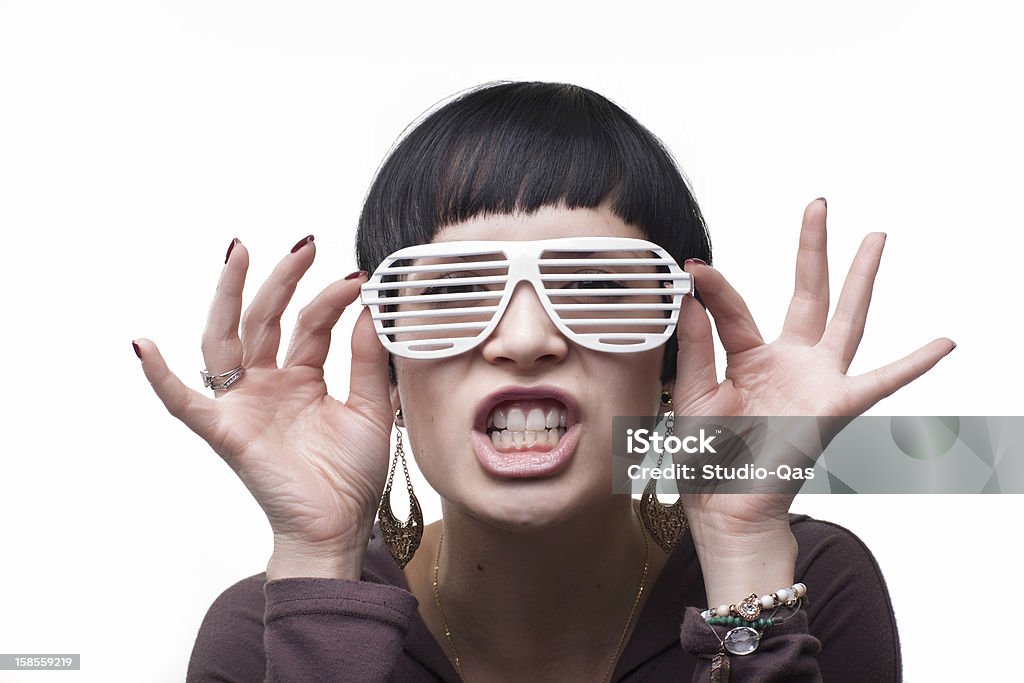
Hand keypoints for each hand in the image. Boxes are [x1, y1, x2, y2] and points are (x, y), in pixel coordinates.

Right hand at [134, 238, 391, 577]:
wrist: (339, 527)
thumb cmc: (350, 475)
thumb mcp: (370, 409)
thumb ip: (366, 363)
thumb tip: (371, 311)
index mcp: (300, 378)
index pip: (310, 325)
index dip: (330, 300)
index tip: (358, 278)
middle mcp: (267, 384)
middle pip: (265, 320)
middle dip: (282, 280)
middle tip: (304, 245)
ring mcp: (244, 404)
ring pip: (227, 341)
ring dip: (228, 298)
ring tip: (237, 254)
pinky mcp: (227, 431)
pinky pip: (185, 404)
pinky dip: (161, 377)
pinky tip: (142, 346)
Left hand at [671, 199, 953, 599]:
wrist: (723, 509)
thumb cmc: (706, 458)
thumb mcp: (691, 395)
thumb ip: (695, 347)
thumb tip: (691, 296)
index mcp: (746, 359)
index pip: (734, 309)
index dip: (713, 289)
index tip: (692, 267)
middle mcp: (786, 363)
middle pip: (806, 294)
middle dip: (812, 249)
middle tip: (818, 204)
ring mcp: (814, 381)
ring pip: (845, 319)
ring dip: (861, 278)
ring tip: (875, 237)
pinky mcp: (834, 407)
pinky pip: (881, 382)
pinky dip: (914, 364)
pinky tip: (944, 342)